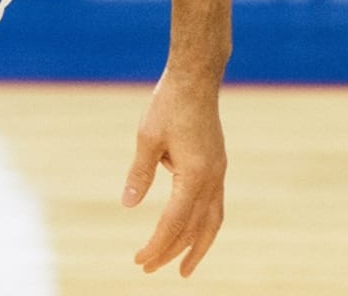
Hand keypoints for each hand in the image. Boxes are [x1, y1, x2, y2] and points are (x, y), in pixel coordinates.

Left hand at [121, 69, 226, 276]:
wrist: (195, 78)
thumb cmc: (168, 104)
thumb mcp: (147, 137)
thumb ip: (139, 173)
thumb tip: (129, 205)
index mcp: (195, 176)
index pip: (174, 223)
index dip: (156, 245)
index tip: (139, 261)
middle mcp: (212, 179)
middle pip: (195, 230)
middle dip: (172, 252)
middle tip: (150, 269)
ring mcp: (219, 173)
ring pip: (212, 222)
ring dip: (197, 247)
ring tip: (184, 268)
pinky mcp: (218, 165)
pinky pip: (215, 206)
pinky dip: (204, 225)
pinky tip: (191, 230)